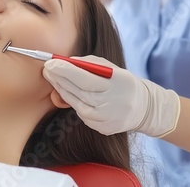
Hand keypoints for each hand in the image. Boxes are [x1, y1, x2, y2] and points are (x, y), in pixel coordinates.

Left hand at [43, 56, 180, 136]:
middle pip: (78, 91)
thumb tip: (66, 61)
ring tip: (51, 77)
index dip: (66, 71)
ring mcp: (106, 118)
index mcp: (116, 84)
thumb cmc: (122, 83)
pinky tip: (66, 91)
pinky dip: (73, 101)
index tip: (51, 62)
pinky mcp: (102, 128)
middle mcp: (111, 103)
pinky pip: (81, 113)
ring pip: (76, 103)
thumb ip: (90, 64)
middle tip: (47, 68)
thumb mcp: (112, 69)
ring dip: (61, 89)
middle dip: (59, 78)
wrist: (142, 108)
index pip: (86, 79)